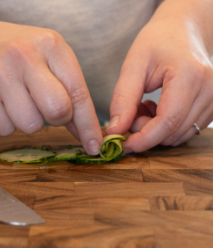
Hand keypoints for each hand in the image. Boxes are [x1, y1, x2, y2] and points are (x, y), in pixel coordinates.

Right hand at [0, 10, 101, 154]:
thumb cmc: (20, 54)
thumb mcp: (50, 61)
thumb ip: (71, 95)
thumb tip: (87, 135)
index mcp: (50, 46)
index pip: (78, 94)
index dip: (89, 125)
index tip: (95, 146)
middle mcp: (23, 56)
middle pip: (57, 111)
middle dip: (56, 118)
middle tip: (44, 105)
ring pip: (31, 126)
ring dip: (30, 120)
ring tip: (18, 99)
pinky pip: (4, 130)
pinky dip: (7, 123)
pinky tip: (1, 102)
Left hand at [106, 10, 212, 151]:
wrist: (181, 32)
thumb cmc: (156, 42)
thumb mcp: (134, 66)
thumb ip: (123, 100)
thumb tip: (115, 131)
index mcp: (190, 76)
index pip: (168, 122)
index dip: (144, 139)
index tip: (123, 145)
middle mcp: (209, 90)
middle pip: (172, 131)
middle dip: (145, 132)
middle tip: (132, 112)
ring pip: (178, 134)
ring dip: (154, 129)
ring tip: (145, 106)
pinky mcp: (212, 106)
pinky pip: (185, 130)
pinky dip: (165, 127)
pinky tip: (157, 108)